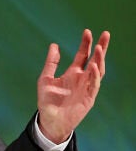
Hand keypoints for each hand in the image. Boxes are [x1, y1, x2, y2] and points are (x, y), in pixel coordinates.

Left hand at [37, 29, 109, 143]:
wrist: (49, 120)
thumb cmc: (48, 100)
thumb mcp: (45, 78)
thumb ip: (51, 62)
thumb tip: (54, 45)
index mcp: (73, 73)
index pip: (83, 55)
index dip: (85, 44)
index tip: (87, 31)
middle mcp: (82, 79)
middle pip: (95, 60)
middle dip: (101, 47)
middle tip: (105, 34)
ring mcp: (86, 88)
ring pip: (97, 71)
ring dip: (99, 60)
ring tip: (99, 48)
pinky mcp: (88, 98)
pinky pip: (94, 85)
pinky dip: (95, 76)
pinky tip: (94, 66)